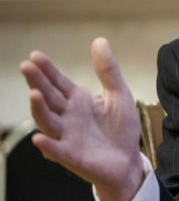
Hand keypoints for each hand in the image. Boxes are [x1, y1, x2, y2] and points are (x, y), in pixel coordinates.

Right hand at [20, 37, 144, 200]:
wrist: (129, 160)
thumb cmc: (121, 128)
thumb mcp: (118, 94)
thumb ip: (108, 70)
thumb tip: (99, 40)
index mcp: (78, 101)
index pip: (58, 83)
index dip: (47, 70)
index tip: (34, 55)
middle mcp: (67, 117)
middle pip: (48, 98)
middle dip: (37, 83)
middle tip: (26, 66)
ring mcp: (68, 136)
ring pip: (48, 122)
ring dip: (39, 109)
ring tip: (34, 94)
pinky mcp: (73, 156)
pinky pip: (57, 150)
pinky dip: (48, 145)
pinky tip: (39, 138)